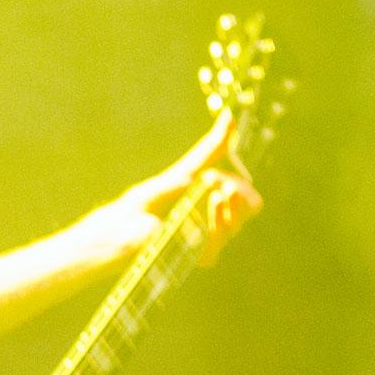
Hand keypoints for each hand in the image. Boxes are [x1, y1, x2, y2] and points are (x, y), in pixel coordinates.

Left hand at [98, 111, 263, 265]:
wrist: (126, 225)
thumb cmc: (151, 200)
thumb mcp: (185, 171)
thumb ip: (210, 150)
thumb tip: (229, 117)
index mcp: (216, 203)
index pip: (247, 196)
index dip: (243, 184)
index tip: (225, 173)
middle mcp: (216, 223)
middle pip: (249, 209)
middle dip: (240, 192)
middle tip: (221, 182)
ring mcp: (208, 241)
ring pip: (235, 226)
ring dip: (228, 205)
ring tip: (214, 191)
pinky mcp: (198, 256)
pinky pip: (218, 243)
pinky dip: (215, 223)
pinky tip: (208, 209)